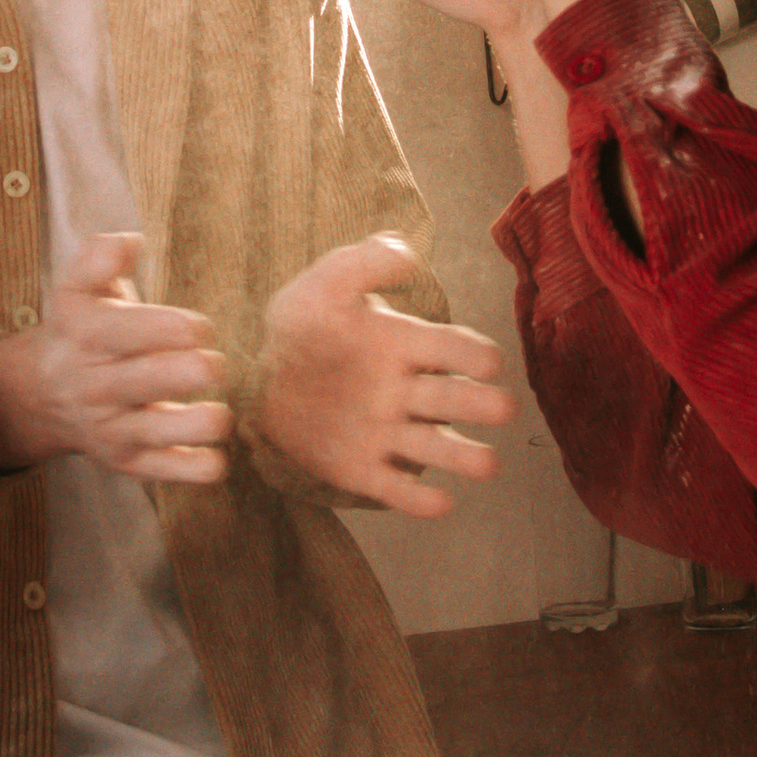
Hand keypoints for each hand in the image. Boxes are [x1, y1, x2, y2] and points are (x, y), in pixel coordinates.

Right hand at [0, 235, 234, 485]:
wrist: (44, 392)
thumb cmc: (81, 327)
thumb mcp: (77, 287)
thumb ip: (98, 256)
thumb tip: (129, 242)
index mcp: (87, 336)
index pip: (125, 332)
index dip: (167, 329)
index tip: (200, 327)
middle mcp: (96, 385)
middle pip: (143, 382)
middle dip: (186, 373)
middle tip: (214, 366)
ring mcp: (112, 428)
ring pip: (156, 433)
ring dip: (196, 425)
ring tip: (220, 414)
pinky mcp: (129, 461)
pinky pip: (164, 471)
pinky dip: (194, 469)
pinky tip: (216, 458)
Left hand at [256, 235, 516, 517]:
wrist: (255, 377)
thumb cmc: (302, 326)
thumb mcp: (324, 284)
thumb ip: (363, 262)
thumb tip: (408, 253)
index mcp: (403, 344)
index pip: (450, 348)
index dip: (474, 354)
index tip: (488, 362)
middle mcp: (404, 391)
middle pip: (453, 398)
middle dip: (481, 404)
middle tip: (501, 409)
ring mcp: (385, 433)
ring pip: (433, 446)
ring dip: (463, 457)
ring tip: (485, 464)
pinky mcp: (362, 469)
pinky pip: (394, 487)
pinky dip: (418, 499)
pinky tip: (440, 503)